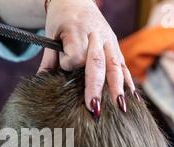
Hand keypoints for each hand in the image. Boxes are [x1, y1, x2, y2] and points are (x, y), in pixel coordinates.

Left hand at [38, 0, 134, 114]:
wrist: (76, 0)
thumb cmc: (60, 19)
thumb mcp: (50, 36)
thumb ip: (48, 60)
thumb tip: (40, 84)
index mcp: (76, 31)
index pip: (75, 56)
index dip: (67, 65)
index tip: (62, 65)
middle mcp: (96, 36)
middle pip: (97, 64)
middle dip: (96, 88)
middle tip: (93, 108)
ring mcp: (109, 41)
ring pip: (115, 66)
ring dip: (118, 88)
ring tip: (119, 108)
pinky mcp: (116, 46)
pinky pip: (123, 66)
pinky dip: (128, 82)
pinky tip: (133, 99)